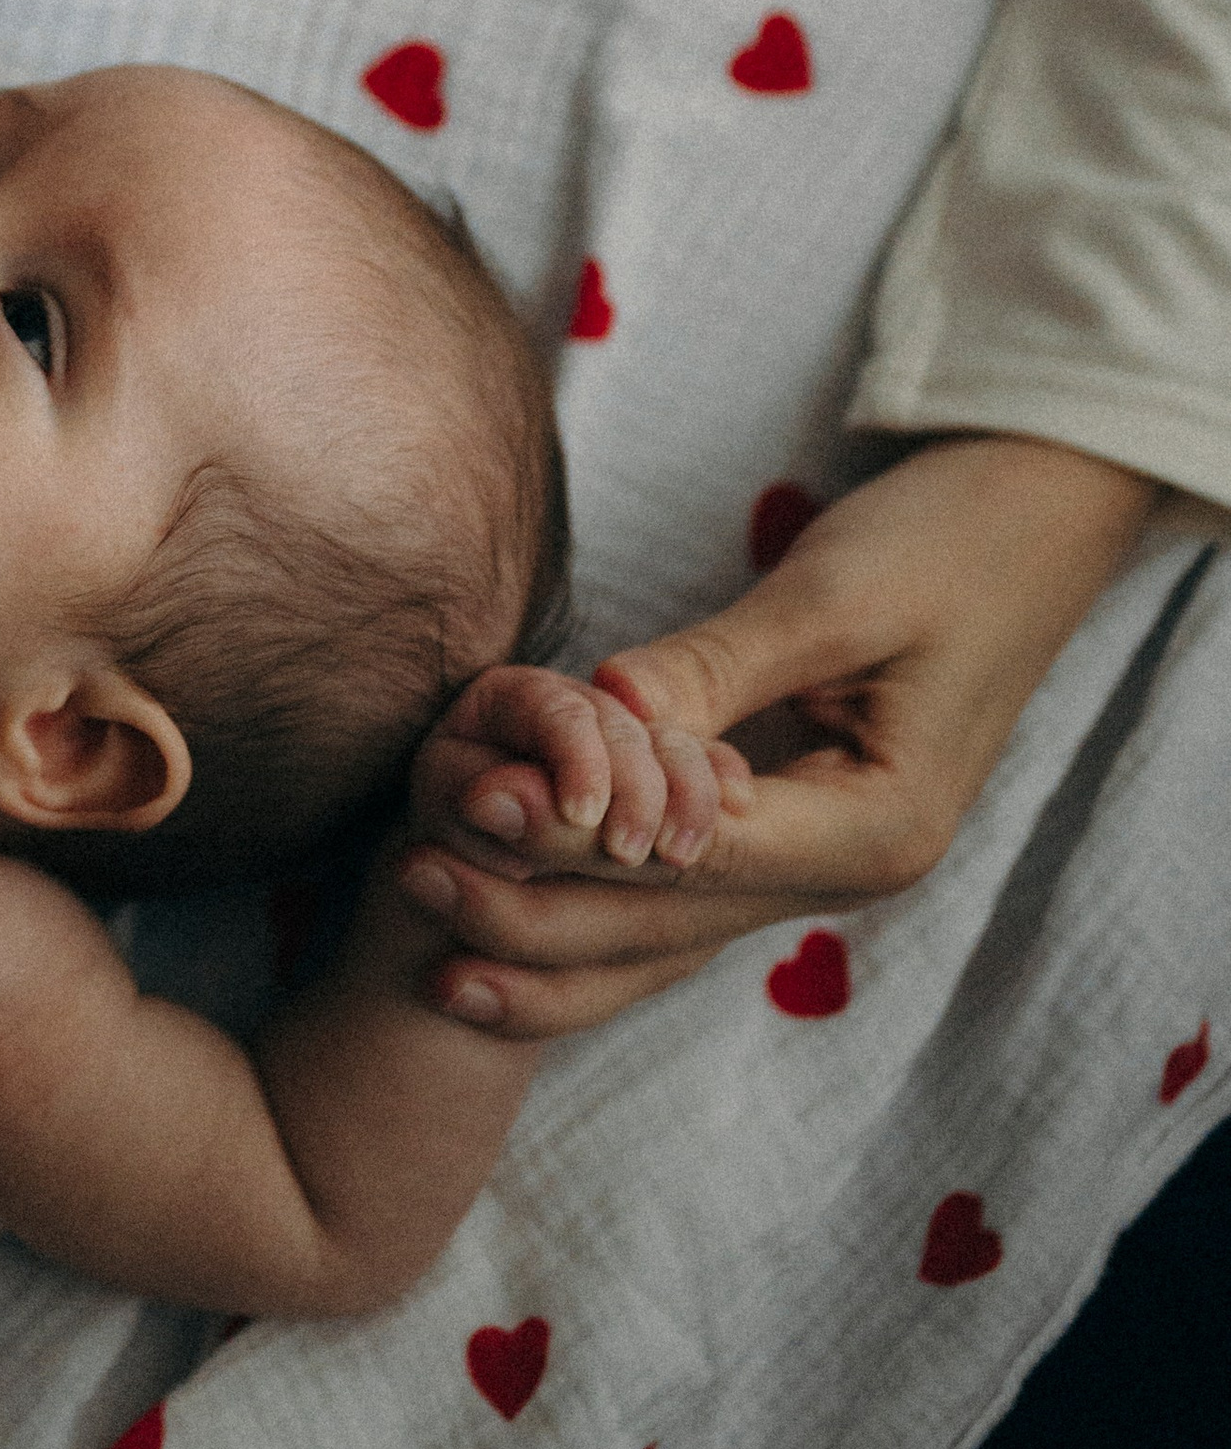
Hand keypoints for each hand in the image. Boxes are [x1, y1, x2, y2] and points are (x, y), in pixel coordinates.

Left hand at [395, 434, 1153, 1037]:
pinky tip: (498, 907)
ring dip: (546, 925)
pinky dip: (591, 901)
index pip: (701, 853)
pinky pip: (677, 894)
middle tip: (412, 870)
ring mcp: (821, 863)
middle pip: (669, 919)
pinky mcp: (788, 830)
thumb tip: (597, 716)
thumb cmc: (947, 540)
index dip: (581, 833)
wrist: (1037, 519)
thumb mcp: (832, 597)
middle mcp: (848, 871)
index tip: (472, 806)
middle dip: (538, 906)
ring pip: (663, 928)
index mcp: (877, 827)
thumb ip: (714, 669)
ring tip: (419, 913)